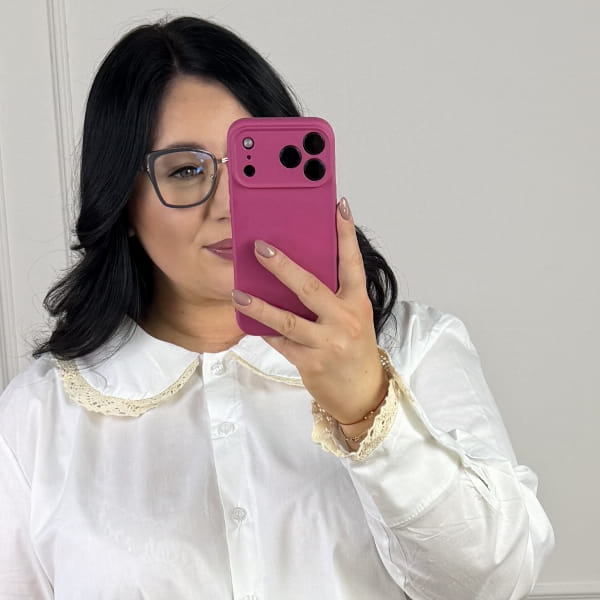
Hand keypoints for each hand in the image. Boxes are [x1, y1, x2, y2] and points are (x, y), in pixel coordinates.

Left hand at [231, 199, 386, 425]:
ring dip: (259, 305)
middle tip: (260, 248)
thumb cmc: (354, 349)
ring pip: (287, 319)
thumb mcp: (352, 317)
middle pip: (310, 287)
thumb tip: (295, 270)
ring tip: (238, 293)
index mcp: (357, 302)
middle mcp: (344, 320)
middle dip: (283, 266)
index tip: (338, 206)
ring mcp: (327, 343)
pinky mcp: (311, 363)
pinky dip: (265, 330)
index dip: (345, 233)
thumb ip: (332, 295)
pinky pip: (281, 342)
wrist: (362, 394)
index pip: (352, 262)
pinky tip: (249, 320)